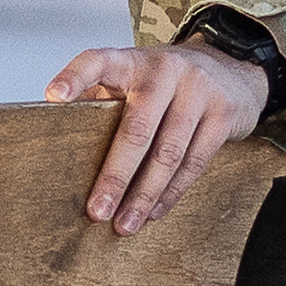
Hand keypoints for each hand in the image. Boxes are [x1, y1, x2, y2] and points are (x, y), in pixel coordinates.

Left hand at [46, 42, 271, 234]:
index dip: (75, 77)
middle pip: (136, 129)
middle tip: (96, 210)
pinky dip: (171, 192)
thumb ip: (102, 101)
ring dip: (144, 195)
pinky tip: (153, 210)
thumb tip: (59, 145)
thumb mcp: (133, 79)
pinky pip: (194, 162)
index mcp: (132, 61)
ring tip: (124, 223)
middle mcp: (165, 70)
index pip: (97, 61)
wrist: (231, 71)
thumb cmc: (167, 84)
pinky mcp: (223, 113)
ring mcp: (198, 90)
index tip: (54, 98)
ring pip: (168, 153)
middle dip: (114, 176)